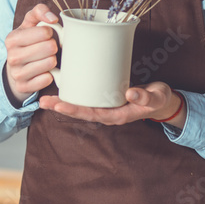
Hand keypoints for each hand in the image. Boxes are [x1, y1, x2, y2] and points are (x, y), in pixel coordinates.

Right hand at [4, 3, 59, 105]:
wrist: (15, 68)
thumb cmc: (26, 42)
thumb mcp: (29, 24)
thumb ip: (39, 11)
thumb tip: (53, 18)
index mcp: (12, 38)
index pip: (45, 32)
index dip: (50, 32)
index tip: (46, 35)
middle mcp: (12, 56)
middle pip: (49, 47)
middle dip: (53, 46)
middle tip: (49, 48)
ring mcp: (16, 74)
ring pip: (50, 63)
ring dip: (53, 60)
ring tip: (47, 58)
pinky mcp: (23, 87)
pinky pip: (47, 79)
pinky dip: (50, 75)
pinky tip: (45, 71)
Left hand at [39, 82, 185, 127]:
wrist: (161, 100)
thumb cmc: (158, 99)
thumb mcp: (155, 98)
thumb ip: (145, 97)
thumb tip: (130, 94)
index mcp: (117, 115)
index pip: (91, 114)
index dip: (74, 110)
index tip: (59, 105)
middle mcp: (108, 112)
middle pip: (81, 112)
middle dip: (61, 107)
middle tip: (42, 102)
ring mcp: (106, 106)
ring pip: (81, 105)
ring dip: (63, 102)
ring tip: (45, 98)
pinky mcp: (105, 97)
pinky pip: (87, 98)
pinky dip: (74, 94)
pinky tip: (63, 88)